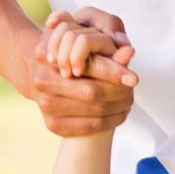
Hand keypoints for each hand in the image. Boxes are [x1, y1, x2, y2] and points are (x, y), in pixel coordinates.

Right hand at [28, 7, 137, 136]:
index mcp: (49, 57)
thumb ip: (107, 49)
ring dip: (118, 108)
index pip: (90, 67)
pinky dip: (110, 122)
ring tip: (129, 101)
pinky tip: (119, 114)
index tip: (134, 78)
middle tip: (133, 91)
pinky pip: (89, 127)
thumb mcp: (82, 46)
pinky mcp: (52, 125)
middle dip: (118, 92)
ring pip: (94, 111)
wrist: (40, 75)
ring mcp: (45, 105)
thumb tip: (131, 50)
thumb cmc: (67, 56)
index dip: (114, 72)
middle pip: (93, 92)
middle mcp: (43, 81)